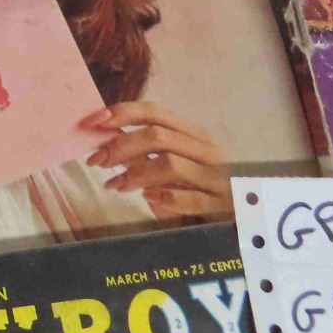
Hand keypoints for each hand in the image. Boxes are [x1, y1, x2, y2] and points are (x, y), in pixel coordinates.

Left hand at [84, 101, 230, 219]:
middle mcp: (206, 151)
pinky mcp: (223, 206)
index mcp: (192, 135)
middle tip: (96, 160)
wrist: (240, 220)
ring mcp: (216, 178)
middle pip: (158, 135)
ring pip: (170, 164)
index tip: (92, 122)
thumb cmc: (196, 190)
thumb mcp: (169, 166)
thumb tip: (104, 139)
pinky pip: (192, 198)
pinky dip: (166, 197)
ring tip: (115, 185)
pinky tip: (148, 199)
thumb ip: (143, 152)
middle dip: (120, 145)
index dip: (122, 113)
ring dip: (135, 173)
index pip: (155, 112)